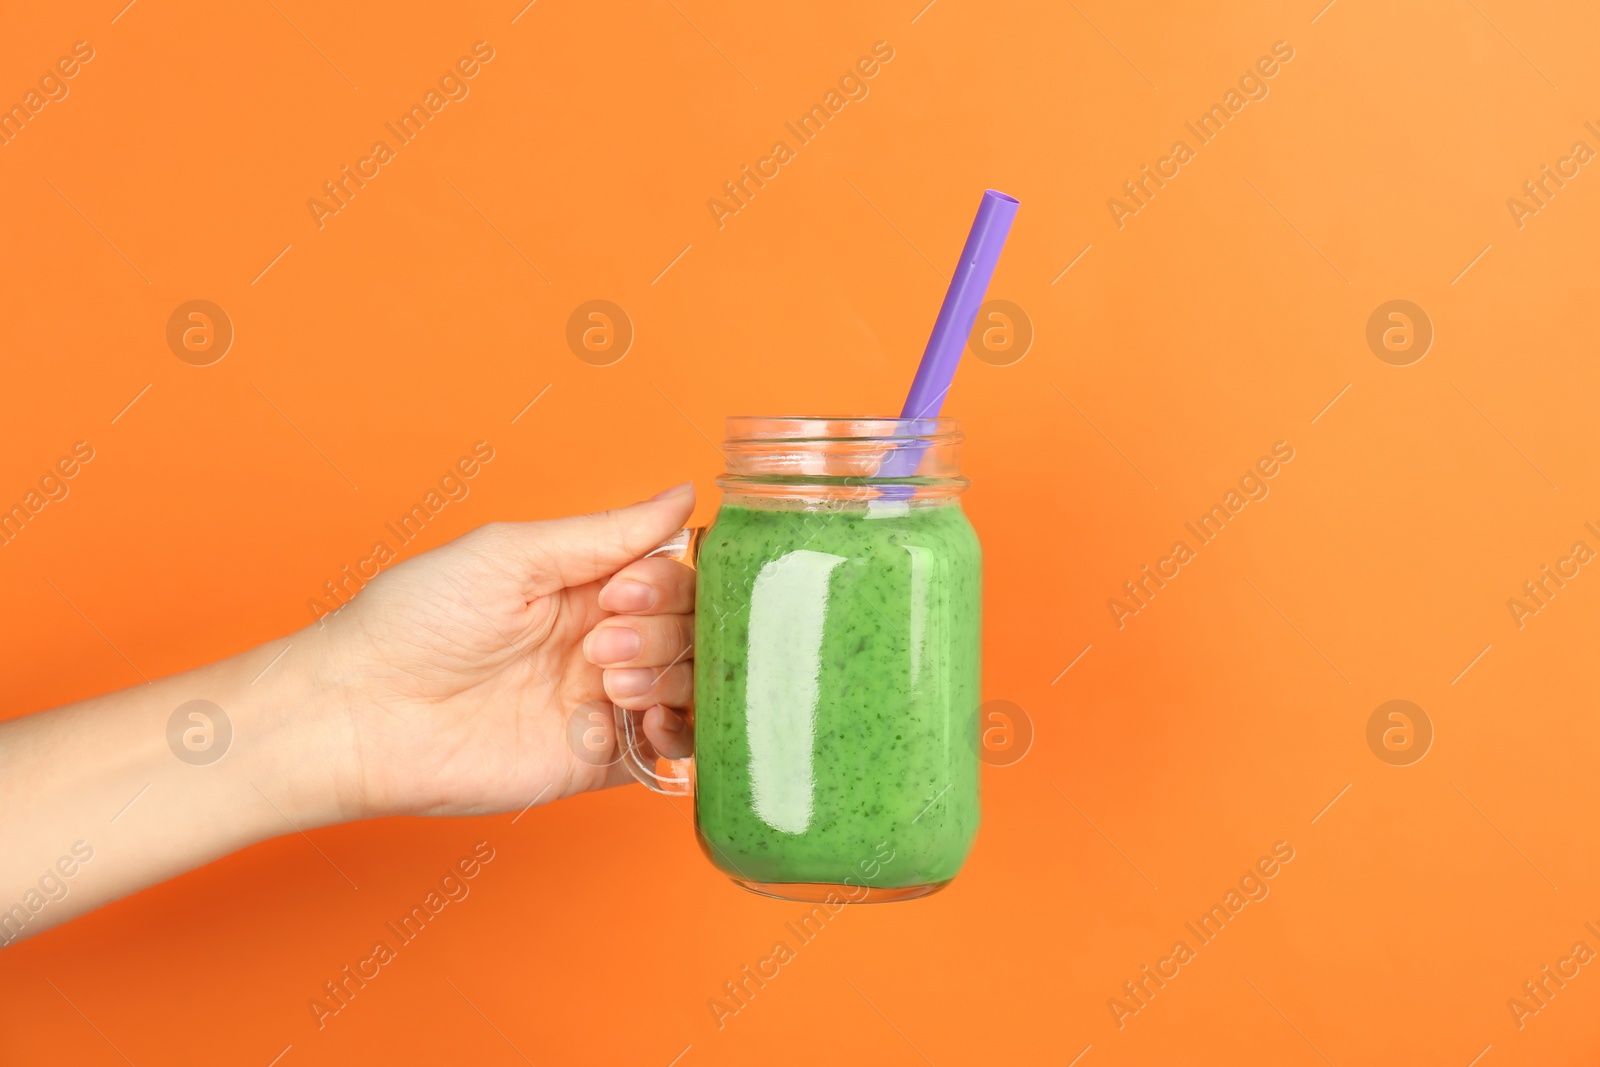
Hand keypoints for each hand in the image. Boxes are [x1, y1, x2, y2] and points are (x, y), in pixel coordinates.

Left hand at [315, 483, 697, 819]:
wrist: (361, 713)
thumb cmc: (416, 621)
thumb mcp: (513, 554)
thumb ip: (607, 533)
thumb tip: (683, 494)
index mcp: (586, 585)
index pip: (673, 576)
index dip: (667, 584)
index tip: (622, 593)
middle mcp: (603, 640)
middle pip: (690, 629)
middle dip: (662, 632)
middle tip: (599, 643)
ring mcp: (602, 701)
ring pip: (689, 684)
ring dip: (667, 677)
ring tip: (608, 681)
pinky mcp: (597, 759)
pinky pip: (670, 750)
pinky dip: (677, 733)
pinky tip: (645, 721)